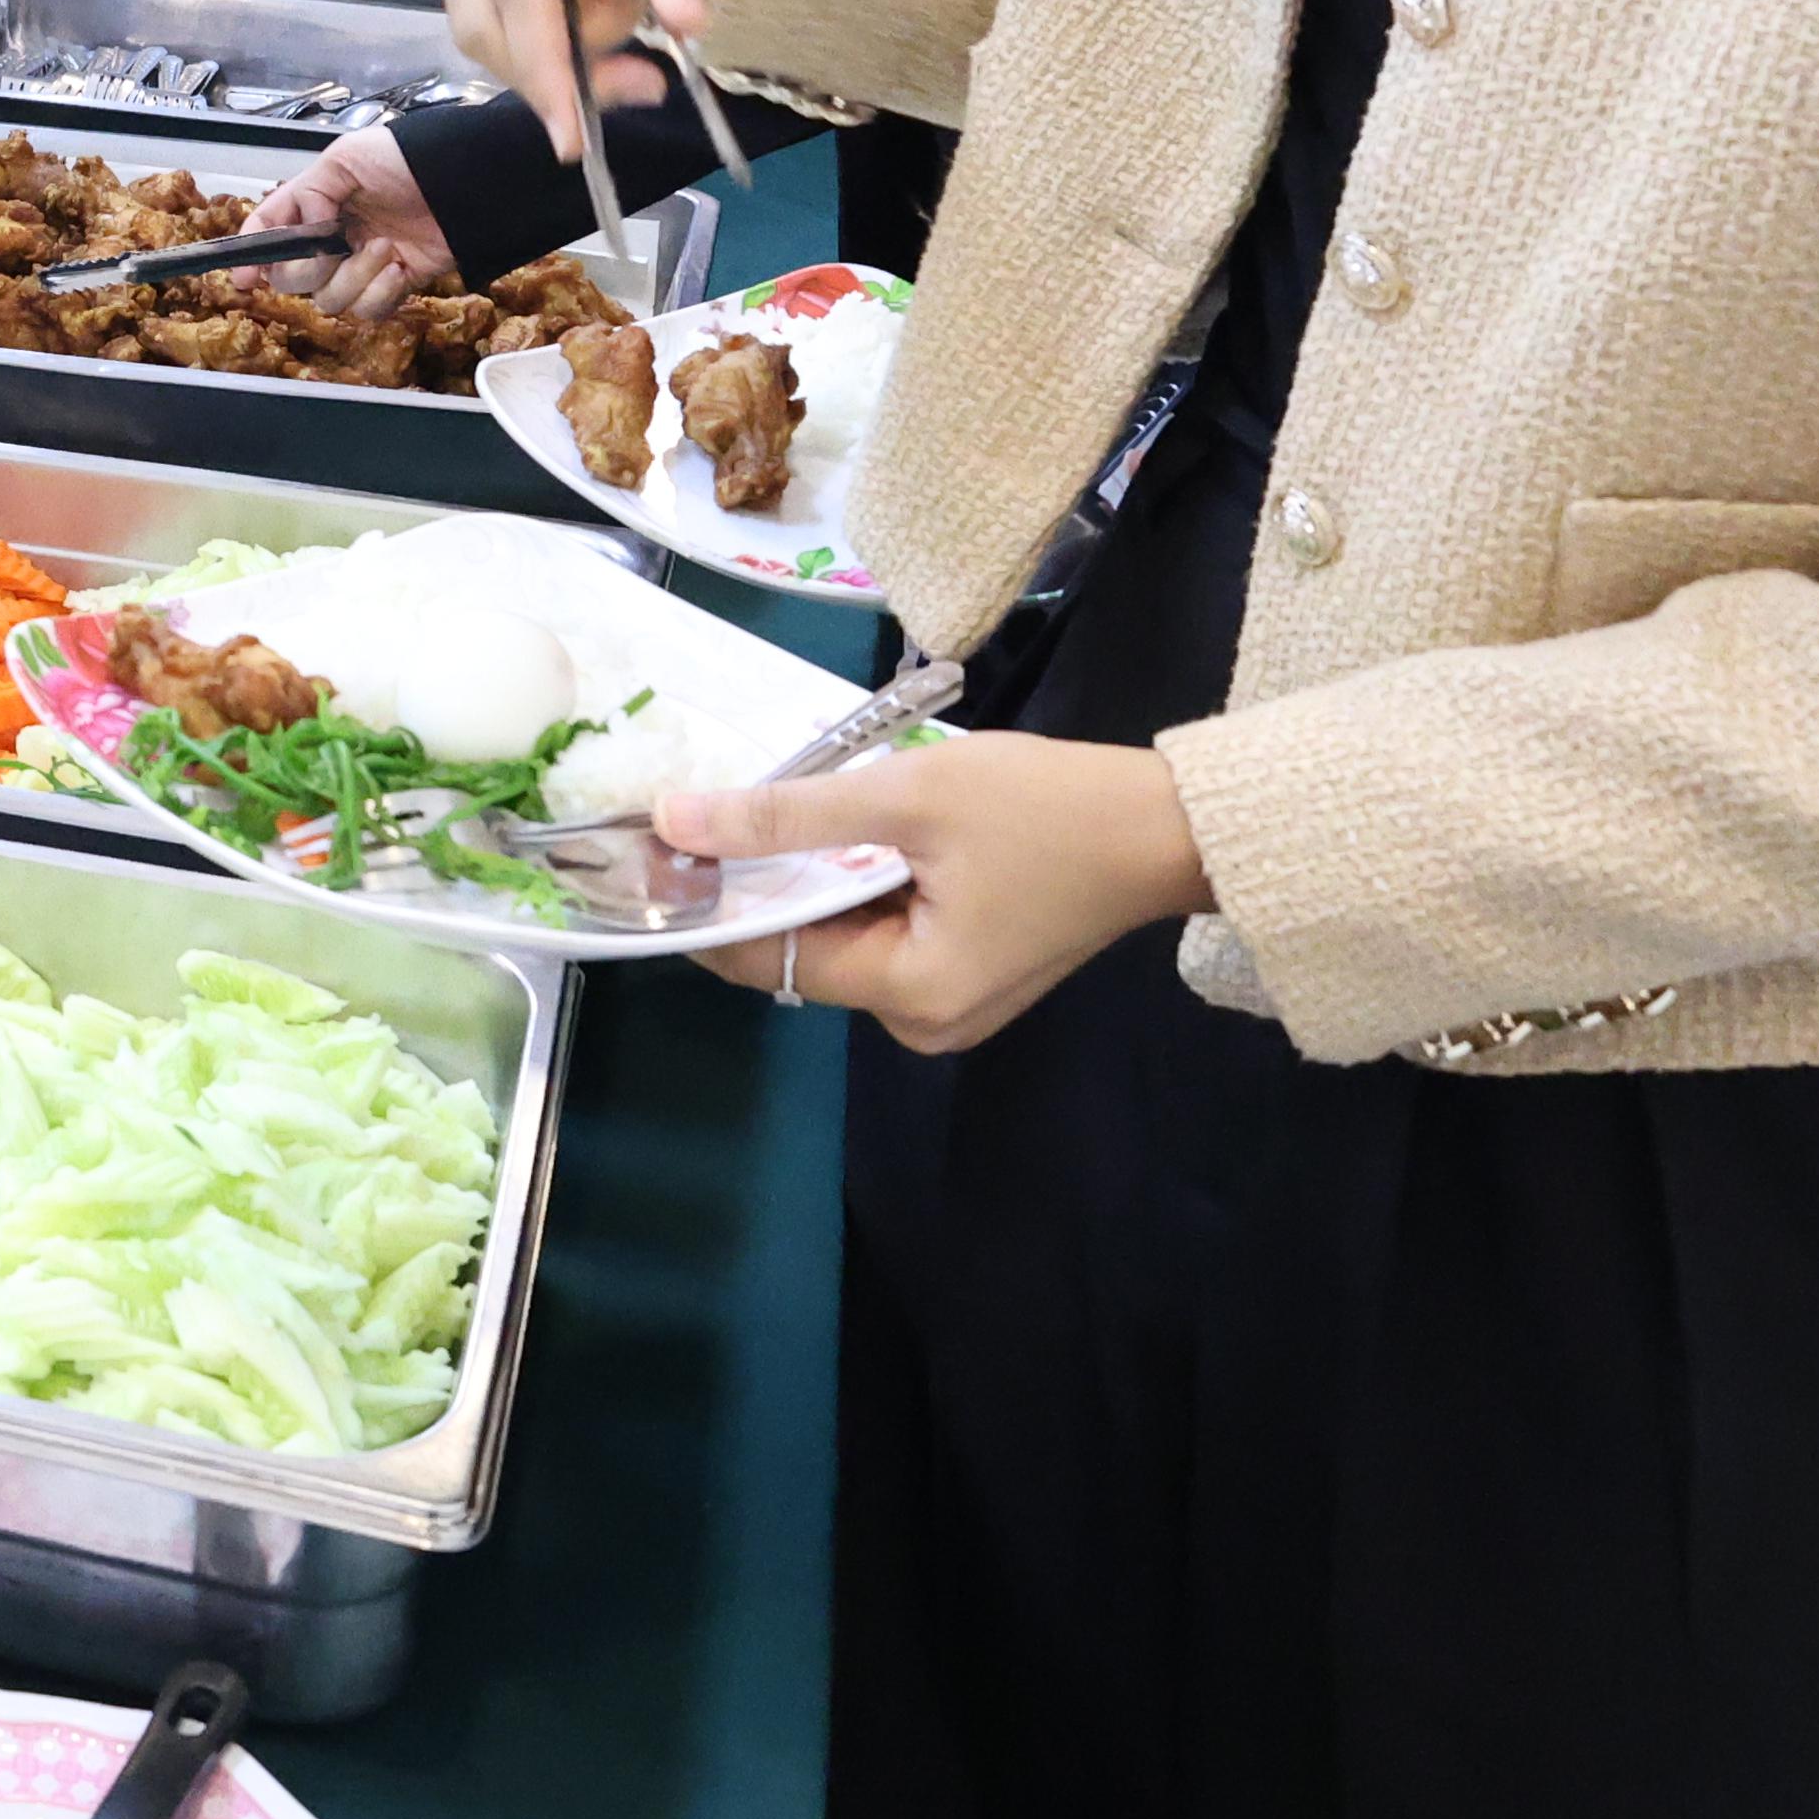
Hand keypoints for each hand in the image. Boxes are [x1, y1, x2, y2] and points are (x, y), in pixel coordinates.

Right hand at [253, 124, 449, 317]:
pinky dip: (380, 294)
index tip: (245, 278)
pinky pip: (368, 309)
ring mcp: (361, 264)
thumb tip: (300, 228)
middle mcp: (332, 237)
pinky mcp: (392, 284)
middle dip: (307, 269)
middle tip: (335, 248)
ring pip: (330, 299)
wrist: (465, 181)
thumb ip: (308, 194)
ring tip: (386, 247)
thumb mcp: (345, 158)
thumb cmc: (406, 158)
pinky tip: (399, 268)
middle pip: (293, 278)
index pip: (270, 231)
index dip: (252, 255)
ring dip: (355, 277)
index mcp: (314, 204)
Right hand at [434, 0, 769, 155]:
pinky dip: (564, 27)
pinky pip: (509, 11)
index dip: (544, 65)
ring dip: (568, 43)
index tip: (572, 138)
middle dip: (556, 66)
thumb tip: (685, 25)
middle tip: (648, 81)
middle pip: (484, 18)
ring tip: (647, 4)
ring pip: (492, 24)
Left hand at [674, 733, 1210, 1056]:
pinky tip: (835, 833)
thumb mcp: (905, 797)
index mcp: (910, 994)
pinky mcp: (967, 974)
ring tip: (764, 811)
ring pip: (839, 941)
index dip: (706, 906)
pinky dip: (852, 888)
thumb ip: (785, 817)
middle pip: (802, 955)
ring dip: (803, 882)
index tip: (654, 847)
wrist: (1165, 824)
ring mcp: (948, 1004)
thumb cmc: (1042, 808)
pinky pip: (882, 935)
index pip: (769, 959)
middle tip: (705, 813)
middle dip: (754, 889)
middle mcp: (922, 1021)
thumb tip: (674, 823)